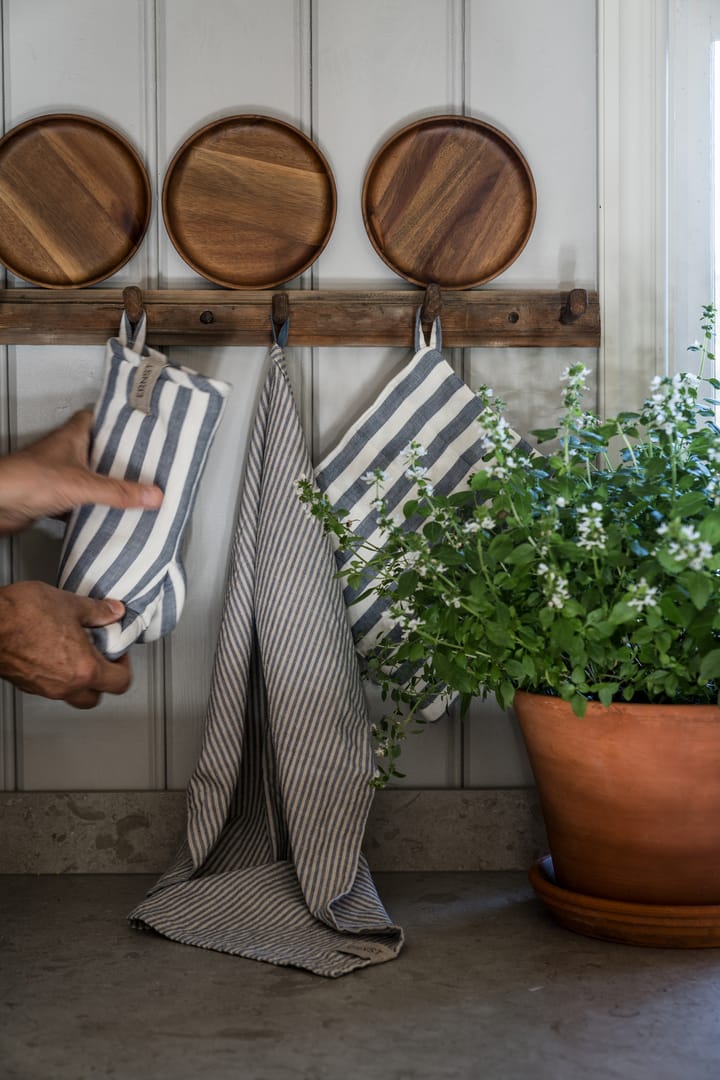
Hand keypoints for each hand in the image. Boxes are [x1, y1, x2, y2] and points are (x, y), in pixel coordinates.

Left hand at [0, 410, 162, 534]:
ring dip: (105, 484)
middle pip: (96, 449)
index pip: (96, 417)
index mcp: (72, 436)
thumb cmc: (28, 479)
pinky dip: (91, 507)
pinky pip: (78, 500)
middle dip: (118, 457)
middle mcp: (64, 452)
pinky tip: (106, 514)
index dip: (116, 420)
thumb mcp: (83, 484)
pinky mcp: (51, 496)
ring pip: (88, 476)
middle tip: (143, 462)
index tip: (138, 425)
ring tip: (132, 489)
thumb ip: (119, 491)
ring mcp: (57, 474)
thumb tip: (153, 494)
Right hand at [0, 582, 131, 707]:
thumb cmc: (21, 615)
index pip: (119, 683)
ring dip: (78, 681)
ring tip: (76, 654)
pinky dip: (56, 676)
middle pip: (93, 698)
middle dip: (101, 682)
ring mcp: (42, 688)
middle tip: (101, 660)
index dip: (125, 667)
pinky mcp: (24, 683)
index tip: (119, 653)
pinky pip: (48, 687)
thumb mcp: (70, 604)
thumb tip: (113, 611)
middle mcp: (64, 685)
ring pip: (69, 695)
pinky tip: (53, 654)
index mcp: (83, 669)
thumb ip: (98, 611)